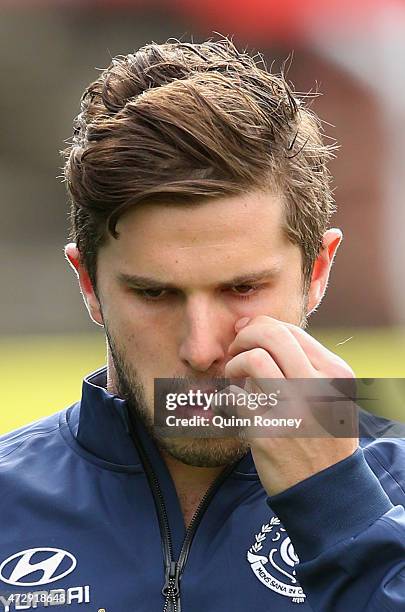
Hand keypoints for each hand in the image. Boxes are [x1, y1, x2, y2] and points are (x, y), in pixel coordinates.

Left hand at [224, 315, 358, 495]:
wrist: (326, 490)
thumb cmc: (321, 434)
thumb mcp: (330, 394)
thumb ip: (299, 362)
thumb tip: (250, 325)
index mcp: (335, 373)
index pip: (289, 331)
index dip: (260, 327)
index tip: (246, 337)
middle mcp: (318, 387)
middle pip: (270, 335)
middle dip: (244, 336)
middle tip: (235, 351)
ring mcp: (294, 409)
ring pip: (253, 359)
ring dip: (234, 364)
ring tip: (234, 377)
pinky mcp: (269, 432)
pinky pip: (236, 396)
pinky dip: (227, 395)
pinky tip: (232, 404)